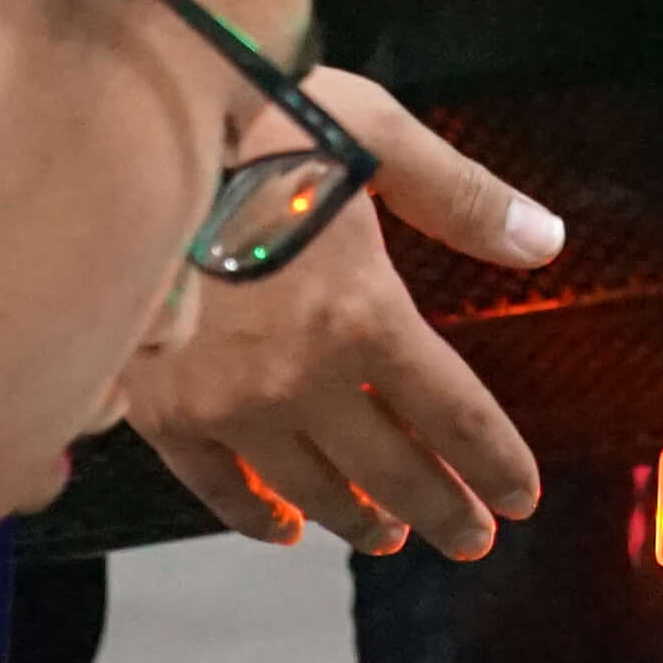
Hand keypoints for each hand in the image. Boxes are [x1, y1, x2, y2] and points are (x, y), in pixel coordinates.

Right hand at [109, 74, 565, 555]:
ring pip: (310, 489)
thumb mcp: (373, 133)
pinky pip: (217, 487)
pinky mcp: (162, 410)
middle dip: (441, 510)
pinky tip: (284, 527)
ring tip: (387, 536)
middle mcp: (302, 379)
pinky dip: (256, 516)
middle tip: (469, 539)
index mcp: (363, 315)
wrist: (115, 152)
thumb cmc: (250, 123)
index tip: (519, 499)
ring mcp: (227, 405)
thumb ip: (460, 195)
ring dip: (359, 520)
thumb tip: (547, 243)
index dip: (495, 462)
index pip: (453, 413)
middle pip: (391, 470)